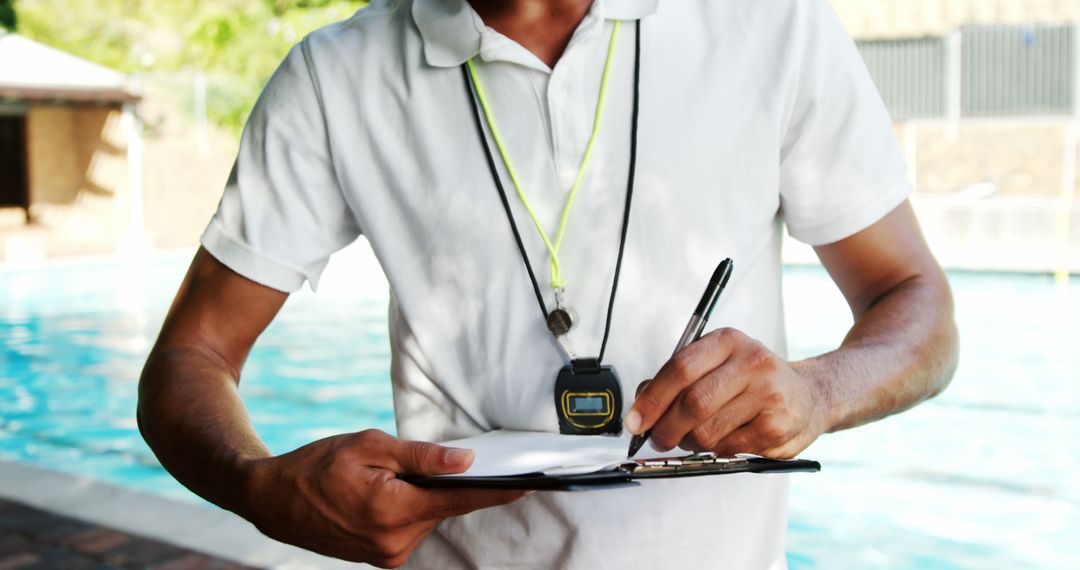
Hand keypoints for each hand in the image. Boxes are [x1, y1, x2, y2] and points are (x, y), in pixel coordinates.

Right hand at [238, 429, 526, 567]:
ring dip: (422, 496)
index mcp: (394, 510)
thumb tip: (465, 462)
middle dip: (444, 483)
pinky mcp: (382, 559)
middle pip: (443, 507)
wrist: (273, 501)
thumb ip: (421, 456)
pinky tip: (385, 494)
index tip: (529, 482)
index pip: (459, 500)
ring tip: (384, 478)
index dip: (497, 491)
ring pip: (427, 517)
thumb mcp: (369, 446)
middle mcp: (394, 541)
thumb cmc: (318, 466)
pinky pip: (411, 528)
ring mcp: (387, 554)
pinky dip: (409, 509)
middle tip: (419, 460)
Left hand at [624, 328, 830, 458]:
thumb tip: (642, 402)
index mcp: (728, 341)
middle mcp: (751, 362)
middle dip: (665, 428)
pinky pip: (727, 448)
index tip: (635, 419)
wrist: (809, 395)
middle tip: (656, 439)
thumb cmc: (752, 381)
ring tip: (693, 438)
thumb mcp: (716, 365)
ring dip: (690, 442)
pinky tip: (723, 440)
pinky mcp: (776, 427)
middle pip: (693, 403)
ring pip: (707, 431)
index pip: (680, 368)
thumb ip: (677, 379)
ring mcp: (768, 395)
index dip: (652, 398)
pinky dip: (715, 451)